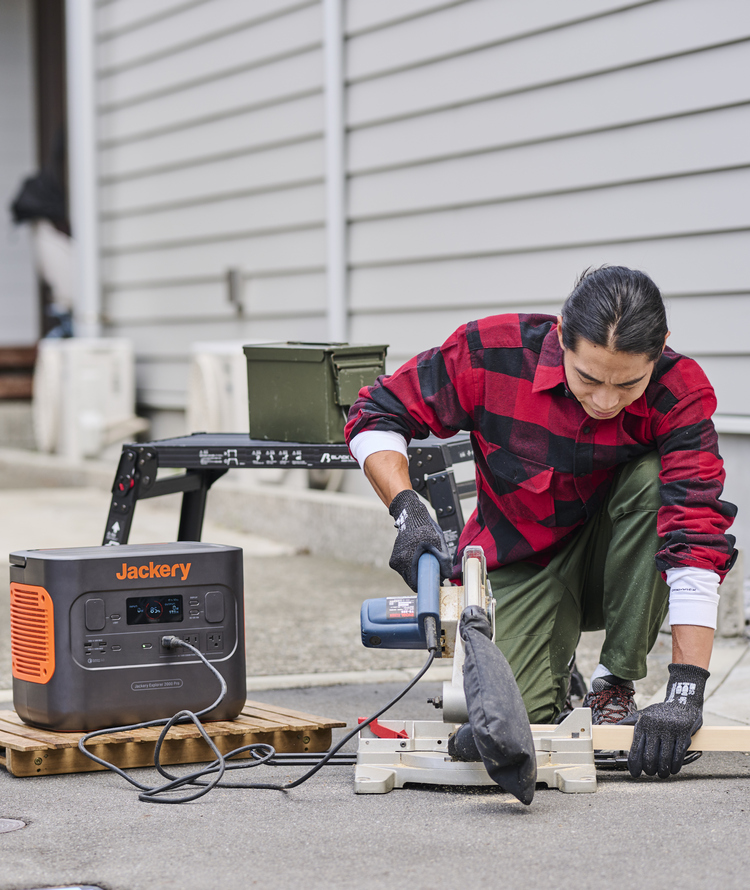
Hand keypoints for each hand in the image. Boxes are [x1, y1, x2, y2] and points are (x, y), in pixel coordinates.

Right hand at [388, 489, 452, 590]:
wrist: (411, 516)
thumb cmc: (424, 527)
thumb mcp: (438, 542)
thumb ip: (444, 559)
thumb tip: (446, 576)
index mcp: (406, 560)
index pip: (415, 585)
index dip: (427, 585)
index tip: (434, 581)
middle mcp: (398, 563)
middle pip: (412, 581)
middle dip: (422, 578)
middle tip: (433, 570)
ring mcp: (395, 562)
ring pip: (408, 576)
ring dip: (417, 572)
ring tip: (425, 561)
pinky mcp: (394, 560)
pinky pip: (404, 570)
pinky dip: (412, 567)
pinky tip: (418, 557)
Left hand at [627, 663, 708, 777]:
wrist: (683, 701)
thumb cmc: (660, 712)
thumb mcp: (643, 714)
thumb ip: (628, 723)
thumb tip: (612, 729)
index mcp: (643, 723)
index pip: (636, 749)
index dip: (634, 765)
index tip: (635, 773)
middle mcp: (655, 727)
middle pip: (650, 757)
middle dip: (650, 769)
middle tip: (650, 773)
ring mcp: (670, 730)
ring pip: (664, 759)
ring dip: (663, 771)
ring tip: (662, 773)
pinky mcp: (684, 734)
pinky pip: (678, 756)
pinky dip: (675, 766)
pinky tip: (673, 769)